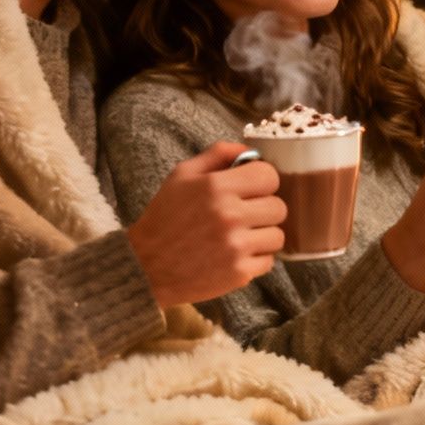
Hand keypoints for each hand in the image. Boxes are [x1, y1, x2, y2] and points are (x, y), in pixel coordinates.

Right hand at [126, 141, 285, 307]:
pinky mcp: (239, 273)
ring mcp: (236, 246)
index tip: (251, 189)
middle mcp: (229, 215)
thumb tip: (250, 151)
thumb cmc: (164, 218)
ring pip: (277, 235)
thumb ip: (217, 155)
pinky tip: (234, 255)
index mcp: (216, 187)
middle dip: (263, 209)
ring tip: (239, 236)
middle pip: (278, 207)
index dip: (262, 181)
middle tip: (244, 215)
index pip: (269, 175)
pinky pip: (269, 261)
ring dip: (262, 235)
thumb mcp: (182, 176)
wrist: (145, 267)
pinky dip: (255, 259)